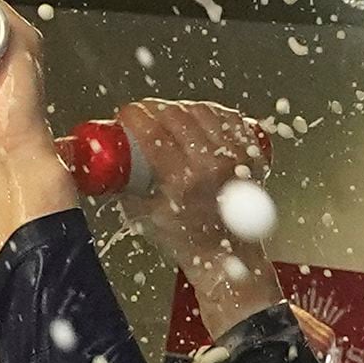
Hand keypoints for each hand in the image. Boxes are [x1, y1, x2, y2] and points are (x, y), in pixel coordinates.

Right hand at [106, 98, 270, 285]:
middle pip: (177, 115)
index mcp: (183, 182)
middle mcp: (213, 166)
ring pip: (203, 111)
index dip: (135, 115)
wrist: (228, 255)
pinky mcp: (251, 153)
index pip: (153, 132)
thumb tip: (112, 162)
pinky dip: (208, 111)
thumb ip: (126, 188)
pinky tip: (196, 116)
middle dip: (154, 108)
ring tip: (167, 114)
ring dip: (179, 107)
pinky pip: (228, 117)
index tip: (126, 114)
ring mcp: (236, 157)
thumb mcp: (144, 216)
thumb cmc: (188, 240)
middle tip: (143, 114)